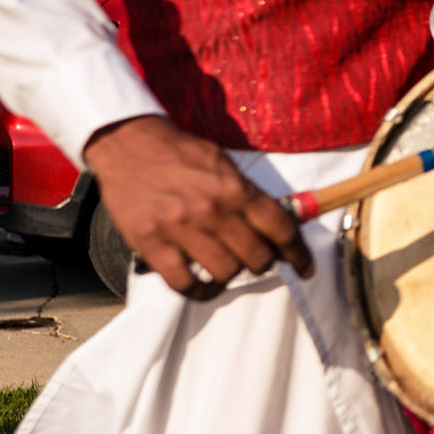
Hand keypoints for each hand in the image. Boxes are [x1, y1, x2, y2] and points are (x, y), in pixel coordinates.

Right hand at [84, 115, 313, 298]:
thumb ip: (248, 194)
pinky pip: (184, 284)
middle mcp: (211, 210)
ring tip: (227, 266)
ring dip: (232, 275)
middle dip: (263, 263)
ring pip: (226, 273)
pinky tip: (204, 284)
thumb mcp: (223, 164)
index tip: (305, 267)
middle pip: (257, 257)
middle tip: (256, 259)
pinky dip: (200, 291)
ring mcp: (180, 229)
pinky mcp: (151, 243)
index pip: (281, 229)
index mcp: (234, 188)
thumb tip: (279, 224)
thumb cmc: (180, 153)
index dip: (298, 253)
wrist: (129, 143)